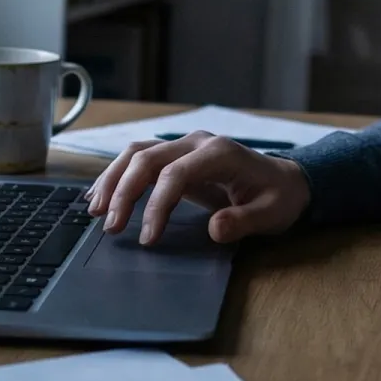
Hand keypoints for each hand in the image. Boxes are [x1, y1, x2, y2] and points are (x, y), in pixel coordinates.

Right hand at [86, 131, 311, 245]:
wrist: (285, 181)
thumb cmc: (279, 198)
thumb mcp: (271, 214)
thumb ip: (244, 221)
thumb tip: (216, 229)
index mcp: (220, 153)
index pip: (175, 174)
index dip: (156, 205)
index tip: (147, 238)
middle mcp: (197, 142)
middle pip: (148, 158)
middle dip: (124, 192)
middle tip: (111, 227)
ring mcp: (185, 145)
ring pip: (137, 153)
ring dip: (113, 180)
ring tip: (95, 211)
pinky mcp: (176, 156)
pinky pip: (140, 159)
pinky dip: (118, 175)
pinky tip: (101, 196)